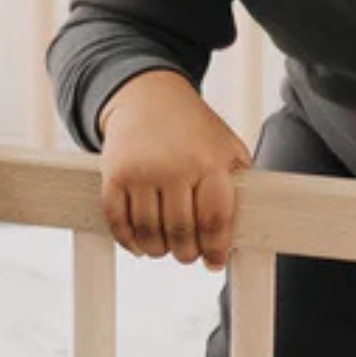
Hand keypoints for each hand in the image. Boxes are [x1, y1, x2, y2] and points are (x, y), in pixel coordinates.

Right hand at [98, 70, 250, 267]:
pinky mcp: (114, 175)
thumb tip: (240, 231)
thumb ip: (238, 183)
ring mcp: (142, 172)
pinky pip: (118, 222)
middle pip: (181, 234)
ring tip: (165, 248)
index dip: (215, 250)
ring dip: (157, 250)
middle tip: (188, 253)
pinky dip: (128, 241)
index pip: (214, 221)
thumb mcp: (226, 146)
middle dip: (186, 253)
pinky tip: (139, 244)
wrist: (148, 95)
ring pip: (149, 234)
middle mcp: (175, 167)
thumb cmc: (193, 127)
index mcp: (209, 162)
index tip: (214, 261)